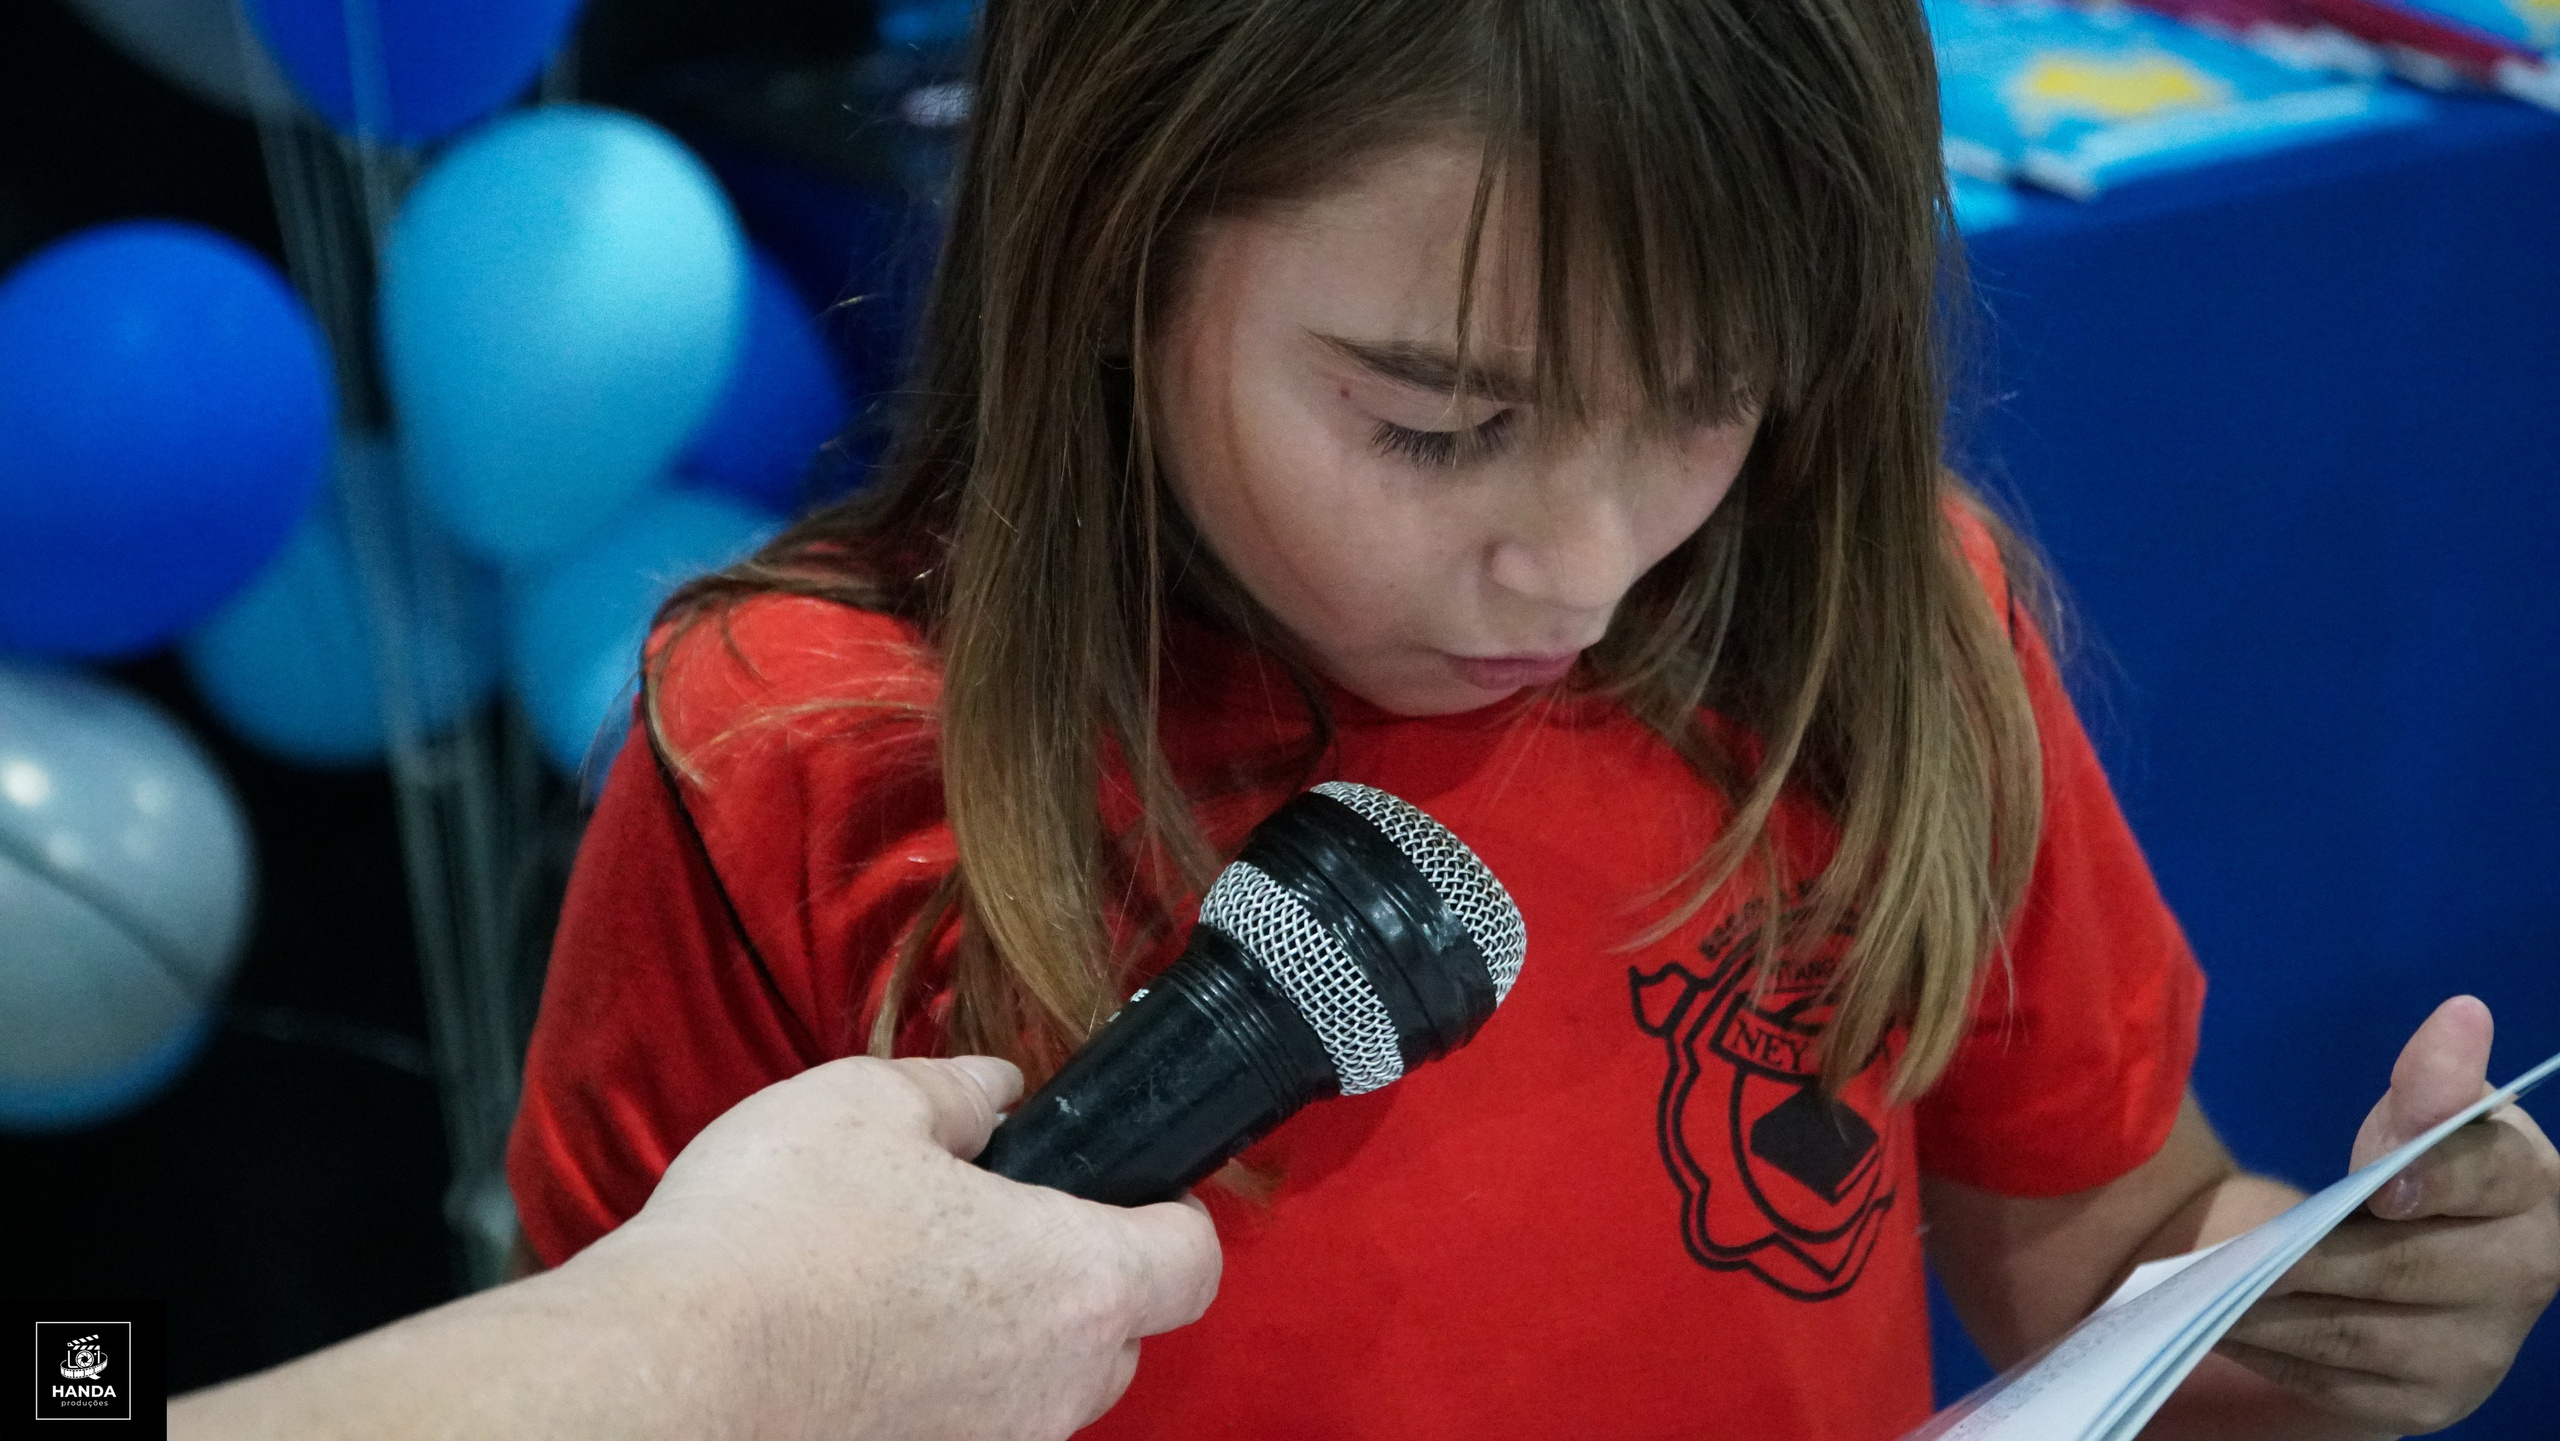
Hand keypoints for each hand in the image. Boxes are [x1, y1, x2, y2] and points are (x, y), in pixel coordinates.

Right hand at [575, 1054, 1221, 1440]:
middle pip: (1117, 1333)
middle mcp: (1054, 1386)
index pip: (1192, 1260)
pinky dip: (934, 1394)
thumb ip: (956, 1091)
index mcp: (1075, 1280)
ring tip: (903, 1287)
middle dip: (1072, 1279)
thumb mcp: (866, 1104)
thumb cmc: (775, 1239)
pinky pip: (963, 1430)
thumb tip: (995, 1090)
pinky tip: (862, 1349)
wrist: (666, 1382)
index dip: (1173, 1214)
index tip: (1136, 1186)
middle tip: (989, 1226)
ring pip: (1036, 1391)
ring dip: (997, 1342)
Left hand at [2219, 997, 2559, 1434]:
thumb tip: (2460, 1015)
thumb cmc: (2424, 1165)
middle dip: (2307, 1260)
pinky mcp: (2425, 1401)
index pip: (2487, 1178)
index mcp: (2533, 1190)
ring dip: (2268, 1313)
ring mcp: (2476, 1352)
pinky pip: (2332, 1381)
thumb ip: (2430, 1077)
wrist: (2432, 1252)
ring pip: (2353, 1334)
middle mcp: (2522, 1278)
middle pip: (2401, 1271)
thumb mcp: (2426, 1109)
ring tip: (2197, 1289)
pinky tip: (2219, 1323)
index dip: (2436, 1182)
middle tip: (2229, 1253)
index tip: (2383, 1187)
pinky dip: (2269, 1351)